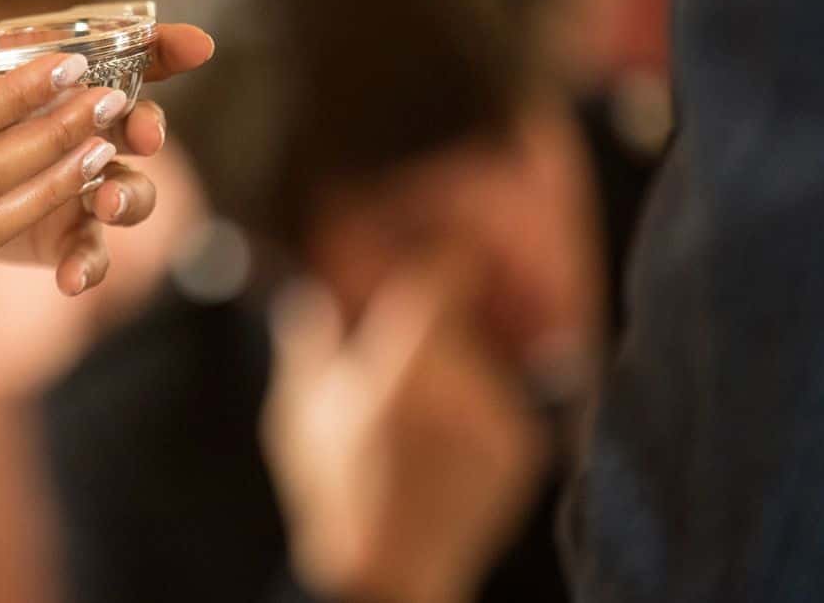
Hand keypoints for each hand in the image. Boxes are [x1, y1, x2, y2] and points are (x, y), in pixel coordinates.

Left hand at [0, 0, 214, 293]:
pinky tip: (73, 278)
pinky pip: (91, 255)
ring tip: (108, 203)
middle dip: (148, 127)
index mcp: (74, 77)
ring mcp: (84, 185)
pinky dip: (89, 264)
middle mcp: (91, 128)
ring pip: (129, 192)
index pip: (138, 54)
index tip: (196, 44)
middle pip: (143, 126)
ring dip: (128, 197)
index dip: (168, 47)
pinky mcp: (65, 236)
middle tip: (143, 129)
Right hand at [262, 256, 547, 602]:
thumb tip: (306, 293)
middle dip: (438, 317)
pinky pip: (505, 397)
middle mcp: (465, 378)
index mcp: (407, 358)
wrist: (388, 580)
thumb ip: (308, 340)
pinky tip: (442, 432)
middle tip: (404, 340)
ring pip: (486, 355)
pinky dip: (479, 402)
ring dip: (460, 361)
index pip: (448, 267)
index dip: (437, 254)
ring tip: (419, 400)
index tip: (425, 254)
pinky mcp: (525, 447)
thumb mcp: (298, 412)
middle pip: (465, 312)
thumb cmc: (332, 496)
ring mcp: (501, 414)